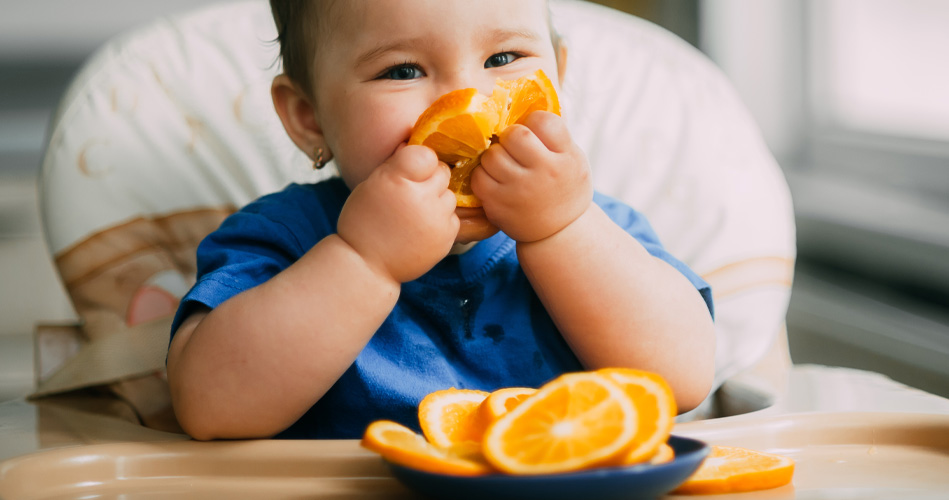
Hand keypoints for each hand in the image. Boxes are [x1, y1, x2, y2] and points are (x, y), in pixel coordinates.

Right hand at [337, 145, 458, 282]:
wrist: (366, 264)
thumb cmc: (364, 221)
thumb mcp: (372, 184)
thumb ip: (397, 164)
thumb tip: (415, 143)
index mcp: (398, 178)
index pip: (427, 154)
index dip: (420, 162)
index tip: (410, 173)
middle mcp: (421, 196)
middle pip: (443, 173)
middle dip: (430, 180)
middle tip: (412, 195)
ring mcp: (436, 217)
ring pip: (450, 196)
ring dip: (437, 200)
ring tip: (416, 214)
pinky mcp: (446, 237)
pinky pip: (453, 218)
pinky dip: (441, 220)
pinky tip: (421, 228)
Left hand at [472, 111, 593, 242]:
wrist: (560, 232)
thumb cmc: (564, 187)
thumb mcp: (572, 158)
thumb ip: (553, 135)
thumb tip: (521, 103)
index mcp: (566, 157)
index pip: (543, 121)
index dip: (534, 122)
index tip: (534, 132)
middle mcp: (544, 173)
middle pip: (514, 135)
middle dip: (510, 138)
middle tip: (514, 148)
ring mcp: (520, 191)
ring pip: (492, 156)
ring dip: (495, 156)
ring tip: (505, 165)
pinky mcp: (499, 206)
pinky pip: (479, 178)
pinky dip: (484, 175)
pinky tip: (495, 180)